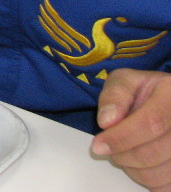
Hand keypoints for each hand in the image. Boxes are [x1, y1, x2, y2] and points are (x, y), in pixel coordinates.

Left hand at [91, 68, 170, 190]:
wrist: (167, 101)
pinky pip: (165, 185)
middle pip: (152, 153)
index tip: (98, 146)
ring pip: (158, 174)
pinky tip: (143, 163)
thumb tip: (106, 121)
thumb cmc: (145, 92)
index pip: (150, 123)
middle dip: (121, 155)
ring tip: (127, 150)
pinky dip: (148, 179)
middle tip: (109, 147)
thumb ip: (115, 95)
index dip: (121, 138)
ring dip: (133, 169)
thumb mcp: (126, 81)